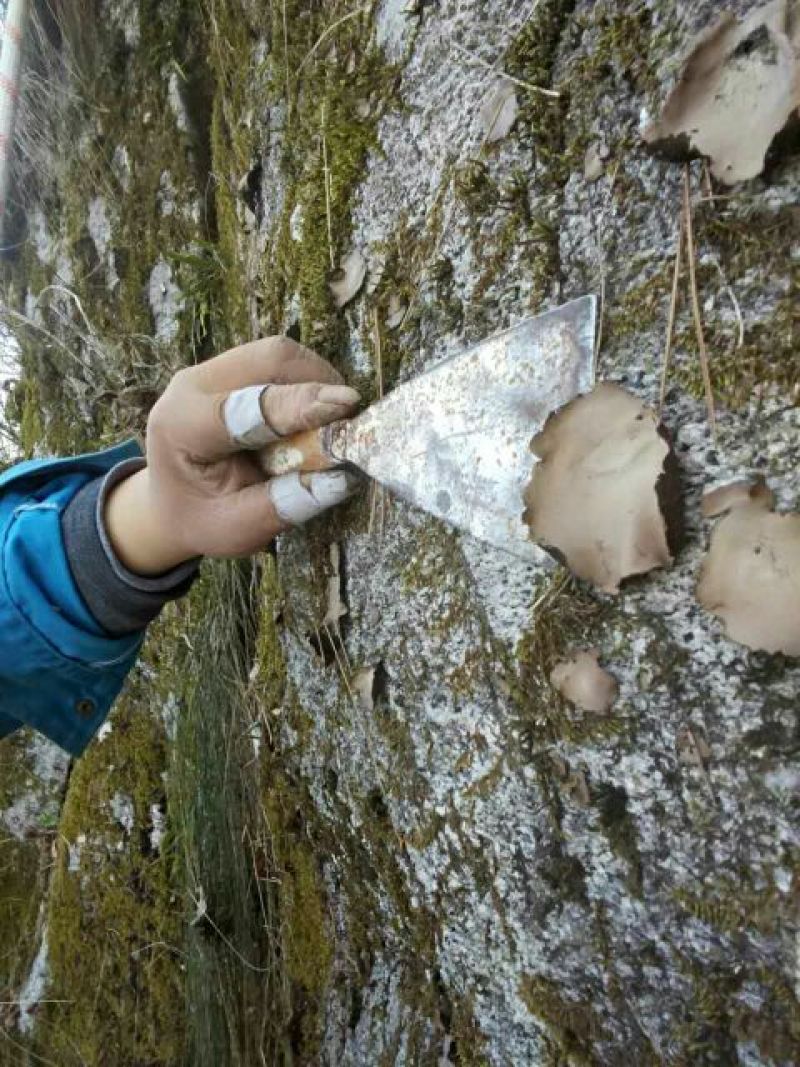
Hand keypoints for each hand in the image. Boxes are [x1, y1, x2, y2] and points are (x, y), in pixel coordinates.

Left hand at [104, 337, 360, 574]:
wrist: (171, 502)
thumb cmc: (201, 518)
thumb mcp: (235, 529)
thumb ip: (284, 505)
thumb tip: (342, 478)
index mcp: (180, 426)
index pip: (247, 406)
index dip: (299, 404)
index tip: (346, 407)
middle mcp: (192, 385)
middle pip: (270, 359)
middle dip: (319, 384)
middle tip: (348, 423)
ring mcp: (212, 369)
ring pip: (280, 354)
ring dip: (317, 382)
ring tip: (329, 424)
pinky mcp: (233, 366)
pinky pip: (281, 362)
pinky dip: (308, 384)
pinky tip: (312, 417)